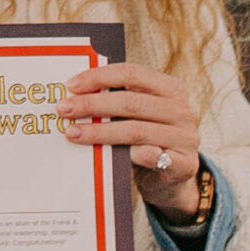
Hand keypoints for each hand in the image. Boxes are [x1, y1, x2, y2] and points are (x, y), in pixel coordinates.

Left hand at [57, 62, 201, 224]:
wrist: (172, 176)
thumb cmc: (146, 138)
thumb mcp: (136, 115)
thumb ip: (116, 102)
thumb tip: (73, 94)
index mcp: (171, 88)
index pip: (132, 73)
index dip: (99, 77)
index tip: (70, 85)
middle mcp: (183, 110)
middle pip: (131, 102)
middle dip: (92, 105)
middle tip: (63, 109)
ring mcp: (186, 138)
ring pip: (136, 130)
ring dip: (99, 132)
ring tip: (72, 133)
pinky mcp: (184, 164)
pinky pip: (155, 158)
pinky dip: (132, 155)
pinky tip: (110, 154)